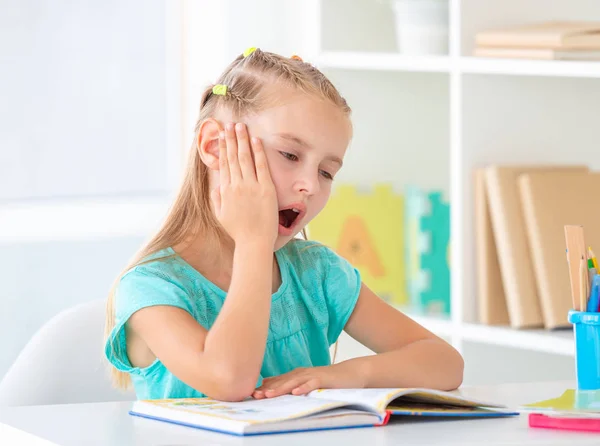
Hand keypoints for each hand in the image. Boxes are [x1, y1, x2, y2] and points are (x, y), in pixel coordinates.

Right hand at [212, 122, 277, 246]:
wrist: (253, 242)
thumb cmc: (239, 231)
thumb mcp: (221, 216)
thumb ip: (217, 199)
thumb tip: (216, 186)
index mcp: (226, 191)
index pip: (224, 164)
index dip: (222, 148)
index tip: (221, 135)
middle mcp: (236, 185)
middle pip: (233, 157)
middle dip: (231, 139)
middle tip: (230, 124)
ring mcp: (251, 186)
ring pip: (245, 158)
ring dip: (242, 140)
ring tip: (240, 126)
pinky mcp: (265, 189)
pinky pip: (261, 166)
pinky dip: (258, 152)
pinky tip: (255, 140)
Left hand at [252, 364, 362, 398]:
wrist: (350, 373)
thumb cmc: (327, 380)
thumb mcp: (305, 381)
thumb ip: (288, 383)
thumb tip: (267, 386)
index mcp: (295, 375)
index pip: (276, 382)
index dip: (263, 388)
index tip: (249, 395)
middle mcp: (301, 373)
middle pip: (281, 381)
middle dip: (267, 389)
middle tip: (254, 395)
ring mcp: (312, 375)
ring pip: (293, 382)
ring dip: (281, 388)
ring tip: (269, 394)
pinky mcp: (323, 379)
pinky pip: (312, 384)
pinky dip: (304, 387)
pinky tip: (296, 392)